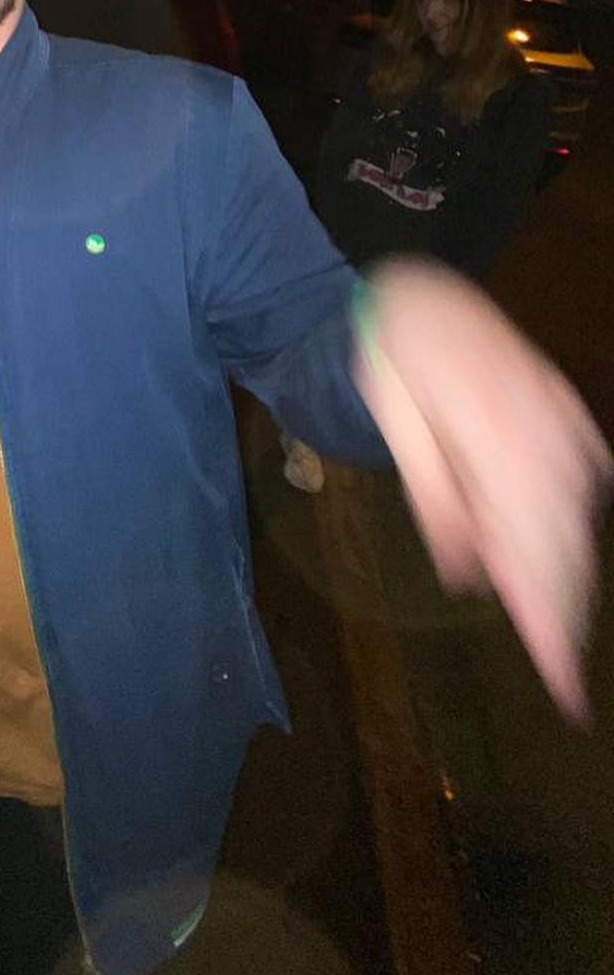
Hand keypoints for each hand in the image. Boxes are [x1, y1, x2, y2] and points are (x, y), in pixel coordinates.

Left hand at [356, 259, 612, 721]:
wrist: (418, 291)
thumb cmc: (390, 358)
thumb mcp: (393, 425)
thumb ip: (434, 499)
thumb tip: (467, 577)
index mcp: (493, 433)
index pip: (531, 549)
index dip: (549, 622)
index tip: (562, 683)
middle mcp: (541, 427)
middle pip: (562, 542)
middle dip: (561, 612)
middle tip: (561, 678)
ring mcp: (561, 417)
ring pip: (577, 517)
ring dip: (569, 575)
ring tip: (558, 632)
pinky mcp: (566, 410)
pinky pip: (584, 479)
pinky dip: (573, 525)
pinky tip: (562, 557)